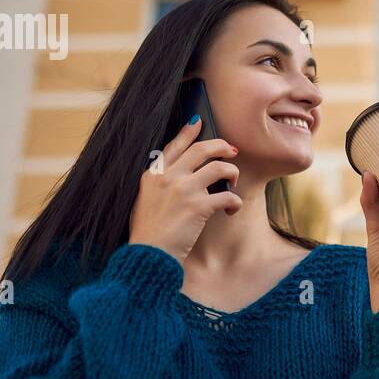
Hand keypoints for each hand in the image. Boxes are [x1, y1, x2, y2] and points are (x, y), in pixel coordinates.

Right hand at [128, 117, 242, 263]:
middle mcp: (168, 177)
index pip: (174, 146)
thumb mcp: (144, 201)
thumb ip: (159, 185)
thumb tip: (180, 175)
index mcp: (153, 175)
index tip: (199, 122)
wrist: (148, 256)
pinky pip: (227, 195)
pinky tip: (232, 210)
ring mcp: (184, 190)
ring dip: (232, 172)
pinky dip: (234, 202)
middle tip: (232, 150)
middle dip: (221, 146)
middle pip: (202, 149)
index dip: (188, 132)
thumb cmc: (147, 234)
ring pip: (219, 168)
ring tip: (234, 182)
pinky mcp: (199, 206)